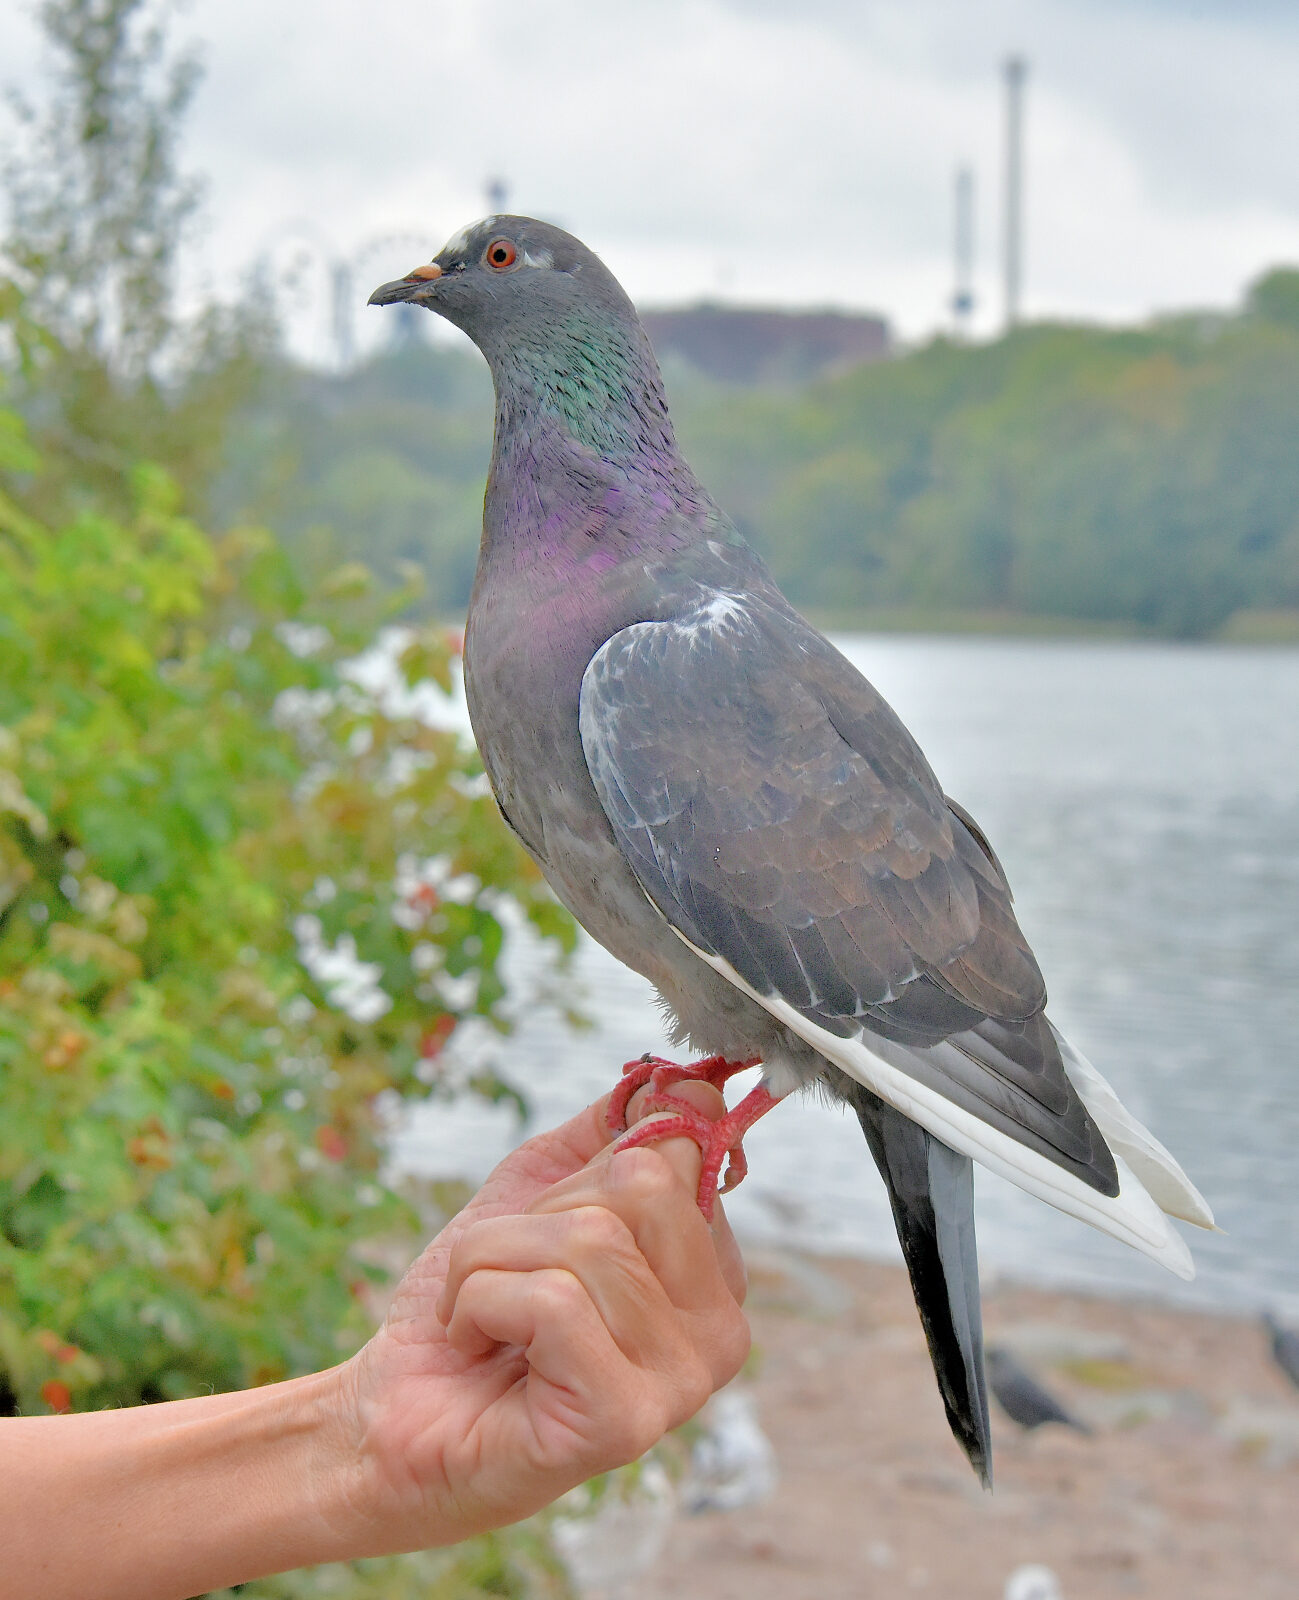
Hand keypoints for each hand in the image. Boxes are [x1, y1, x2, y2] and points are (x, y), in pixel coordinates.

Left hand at [333, 1082, 749, 1553]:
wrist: (393, 1411)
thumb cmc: (473, 1307)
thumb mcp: (543, 1191)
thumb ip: (616, 1129)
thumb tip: (680, 1080)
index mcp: (711, 1271)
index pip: (684, 1144)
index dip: (587, 1166)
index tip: (546, 1220)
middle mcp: (720, 1329)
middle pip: (640, 1183)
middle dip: (535, 1215)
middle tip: (509, 1278)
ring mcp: (682, 1382)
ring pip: (588, 1238)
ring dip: (491, 1262)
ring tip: (482, 1316)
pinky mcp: (626, 1421)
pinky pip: (552, 1299)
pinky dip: (478, 1304)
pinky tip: (477, 1348)